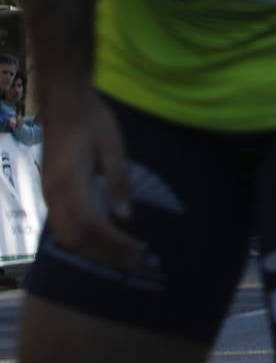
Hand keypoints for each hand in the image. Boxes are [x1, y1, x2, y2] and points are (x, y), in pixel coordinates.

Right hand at [37, 88, 143, 269]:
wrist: (64, 101)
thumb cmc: (93, 120)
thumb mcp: (113, 147)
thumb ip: (118, 182)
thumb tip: (125, 217)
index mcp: (70, 181)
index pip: (93, 225)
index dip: (116, 243)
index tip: (140, 251)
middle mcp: (53, 192)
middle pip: (76, 238)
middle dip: (105, 254)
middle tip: (136, 261)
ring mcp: (48, 192)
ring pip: (66, 235)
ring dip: (94, 250)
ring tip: (123, 256)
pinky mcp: (50, 191)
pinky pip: (61, 225)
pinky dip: (83, 240)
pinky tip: (104, 241)